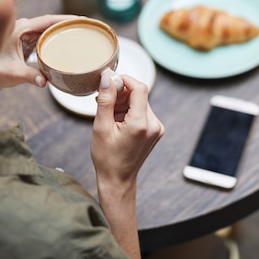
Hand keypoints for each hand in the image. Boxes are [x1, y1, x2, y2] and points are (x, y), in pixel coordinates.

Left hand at [0, 14, 74, 100]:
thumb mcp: (12, 73)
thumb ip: (29, 76)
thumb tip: (45, 81)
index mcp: (20, 29)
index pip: (47, 20)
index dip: (66, 19)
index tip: (82, 20)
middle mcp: (22, 28)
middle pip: (51, 22)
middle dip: (69, 23)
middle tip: (87, 26)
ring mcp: (23, 34)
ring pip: (47, 29)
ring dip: (63, 30)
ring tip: (80, 33)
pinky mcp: (24, 41)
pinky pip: (43, 36)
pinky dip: (55, 38)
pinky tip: (65, 43)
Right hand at [91, 74, 163, 258]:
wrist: (118, 180)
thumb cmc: (107, 157)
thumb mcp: (101, 127)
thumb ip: (105, 100)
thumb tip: (107, 77)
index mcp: (141, 124)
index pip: (139, 88)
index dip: (124, 79)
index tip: (109, 80)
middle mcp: (154, 124)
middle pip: (139, 95)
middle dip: (121, 93)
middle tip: (102, 100)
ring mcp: (157, 128)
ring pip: (140, 102)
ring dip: (123, 103)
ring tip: (107, 115)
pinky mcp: (156, 130)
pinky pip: (142, 112)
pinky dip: (129, 111)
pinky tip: (116, 120)